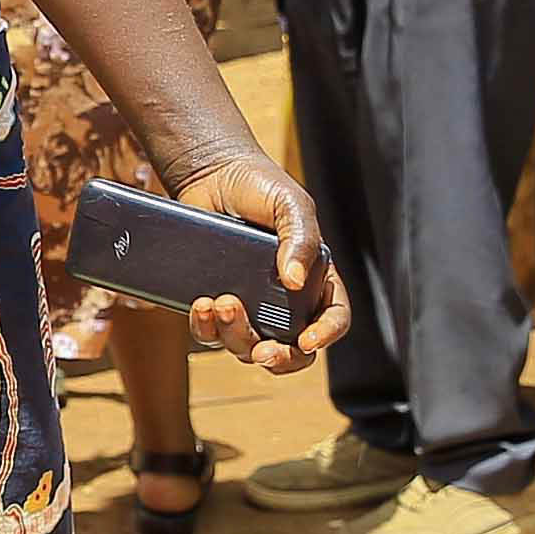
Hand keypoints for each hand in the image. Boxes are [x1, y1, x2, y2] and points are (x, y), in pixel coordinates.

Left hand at [163, 146, 343, 374]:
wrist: (211, 175)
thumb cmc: (260, 186)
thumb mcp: (291, 205)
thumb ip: (301, 239)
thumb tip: (295, 280)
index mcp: (315, 279)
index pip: (333, 317)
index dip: (326, 335)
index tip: (308, 340)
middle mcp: (285, 300)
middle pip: (293, 350)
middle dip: (280, 358)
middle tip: (263, 350)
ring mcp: (250, 306)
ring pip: (249, 346)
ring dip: (236, 336)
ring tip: (221, 303)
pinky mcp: (216, 305)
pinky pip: (211, 334)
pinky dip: (205, 327)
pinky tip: (200, 305)